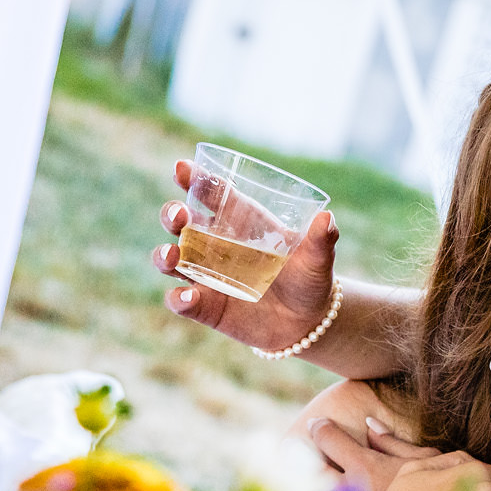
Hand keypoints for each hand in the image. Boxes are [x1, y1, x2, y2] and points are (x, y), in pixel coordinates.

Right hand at [152, 159, 339, 353]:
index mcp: (240, 222)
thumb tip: (326, 218)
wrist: (308, 322)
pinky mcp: (205, 306)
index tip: (182, 168)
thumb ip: (321, 239)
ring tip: (172, 255)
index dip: (194, 179)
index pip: (211, 195)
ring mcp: (206, 276)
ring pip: (171, 261)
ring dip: (164, 256)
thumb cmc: (310, 279)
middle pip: (181, 223)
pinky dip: (179, 299)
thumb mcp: (318, 258)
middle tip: (178, 215)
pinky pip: (181, 301)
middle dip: (172, 214)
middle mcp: (215, 246)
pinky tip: (188, 296)